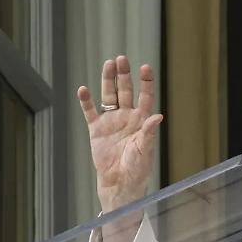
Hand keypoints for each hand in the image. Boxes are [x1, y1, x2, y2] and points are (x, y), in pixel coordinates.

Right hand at [77, 56, 162, 212]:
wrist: (120, 183)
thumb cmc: (137, 168)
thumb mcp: (145, 150)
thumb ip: (149, 132)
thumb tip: (158, 116)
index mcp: (141, 120)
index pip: (145, 96)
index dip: (146, 82)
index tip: (145, 68)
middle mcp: (126, 116)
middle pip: (125, 90)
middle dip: (123, 75)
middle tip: (121, 59)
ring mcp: (111, 121)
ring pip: (109, 95)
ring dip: (107, 80)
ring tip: (108, 64)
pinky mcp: (96, 129)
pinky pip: (90, 112)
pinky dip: (86, 101)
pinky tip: (83, 89)